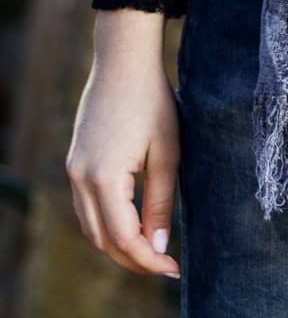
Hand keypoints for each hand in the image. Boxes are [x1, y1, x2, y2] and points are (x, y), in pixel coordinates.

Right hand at [66, 50, 181, 279]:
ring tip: (151, 250)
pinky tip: (131, 223)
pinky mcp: (75, 162)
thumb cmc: (152, 101)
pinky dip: (106, 224)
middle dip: (132, 259)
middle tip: (164, 265)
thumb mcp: (167, 152)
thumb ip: (161, 202)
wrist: (124, 60)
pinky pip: (86, 207)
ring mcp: (73, 170)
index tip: (173, 269)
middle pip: (102, 240)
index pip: (123, 239)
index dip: (148, 260)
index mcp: (104, 178)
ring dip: (117, 244)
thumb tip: (157, 247)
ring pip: (90, 227)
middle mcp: (81, 178)